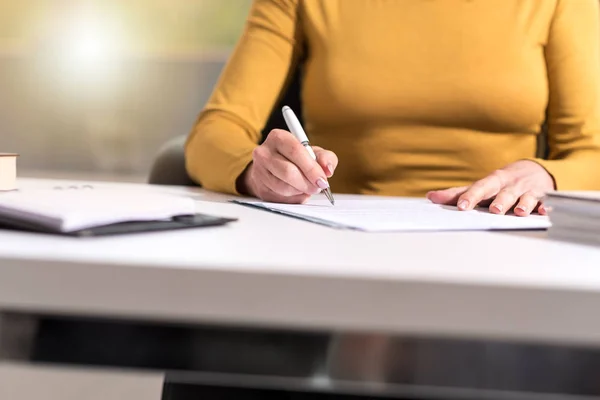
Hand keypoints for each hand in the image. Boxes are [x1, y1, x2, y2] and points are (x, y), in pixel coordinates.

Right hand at [238, 129, 337, 202]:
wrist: (275, 169)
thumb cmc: (297, 159)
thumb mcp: (313, 153)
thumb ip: (325, 157)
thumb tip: (328, 169)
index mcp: (278, 137)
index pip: (295, 151)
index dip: (311, 168)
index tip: (322, 180)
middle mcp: (264, 152)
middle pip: (288, 171)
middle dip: (307, 183)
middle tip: (317, 187)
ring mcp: (259, 171)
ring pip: (284, 187)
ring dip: (301, 191)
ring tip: (306, 187)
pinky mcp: (260, 188)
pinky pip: (280, 198)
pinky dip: (294, 198)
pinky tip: (297, 192)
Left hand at [426, 160, 554, 215]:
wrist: (535, 171)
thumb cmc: (502, 182)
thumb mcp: (481, 186)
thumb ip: (456, 193)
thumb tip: (431, 197)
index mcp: (492, 181)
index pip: (479, 188)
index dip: (471, 196)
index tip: (462, 206)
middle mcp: (508, 184)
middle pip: (502, 191)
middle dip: (498, 200)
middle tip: (493, 209)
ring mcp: (526, 190)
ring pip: (524, 197)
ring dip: (522, 204)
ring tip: (519, 211)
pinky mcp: (541, 197)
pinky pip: (543, 202)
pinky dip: (544, 207)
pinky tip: (543, 212)